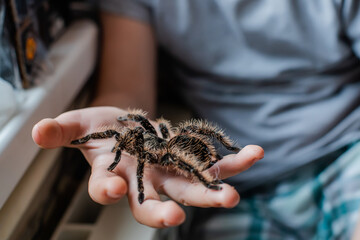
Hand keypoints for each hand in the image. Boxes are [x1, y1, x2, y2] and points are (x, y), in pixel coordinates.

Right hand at [32, 106, 263, 227]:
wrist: (131, 127)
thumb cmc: (104, 130)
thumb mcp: (81, 125)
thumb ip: (63, 131)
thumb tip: (39, 130)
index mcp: (116, 176)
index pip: (107, 190)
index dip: (108, 190)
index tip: (114, 187)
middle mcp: (146, 183)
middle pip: (155, 203)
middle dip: (164, 213)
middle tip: (175, 219)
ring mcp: (173, 174)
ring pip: (193, 189)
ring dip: (212, 193)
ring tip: (230, 196)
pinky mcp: (193, 161)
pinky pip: (216, 165)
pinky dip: (236, 163)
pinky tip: (255, 154)